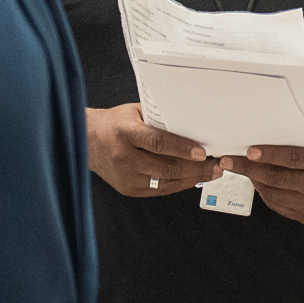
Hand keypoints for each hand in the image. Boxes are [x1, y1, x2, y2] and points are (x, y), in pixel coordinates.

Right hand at [88, 103, 216, 197]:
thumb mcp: (135, 112)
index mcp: (125, 133)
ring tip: (212, 172)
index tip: (203, 152)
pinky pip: (159, 189)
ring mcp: (125, 177)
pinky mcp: (128, 189)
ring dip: (193, 178)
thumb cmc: (115, 123)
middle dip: (197, 168)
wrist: (86, 141)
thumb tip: (193, 122)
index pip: (158, 142)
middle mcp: (124, 157)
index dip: (182, 148)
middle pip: (166, 167)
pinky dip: (179, 184)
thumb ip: (159, 119)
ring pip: (166, 182)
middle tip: (217, 164)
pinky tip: (193, 178)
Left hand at [224, 141, 303, 223]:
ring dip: (253, 180)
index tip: (248, 150)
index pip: (293, 158)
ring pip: (273, 193)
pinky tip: (257, 181)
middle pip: (278, 178)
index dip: (269, 154)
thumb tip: (261, 140)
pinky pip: (277, 205)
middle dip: (249, 169)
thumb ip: (298, 145)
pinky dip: (264, 192)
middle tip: (227, 161)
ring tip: (239, 168)